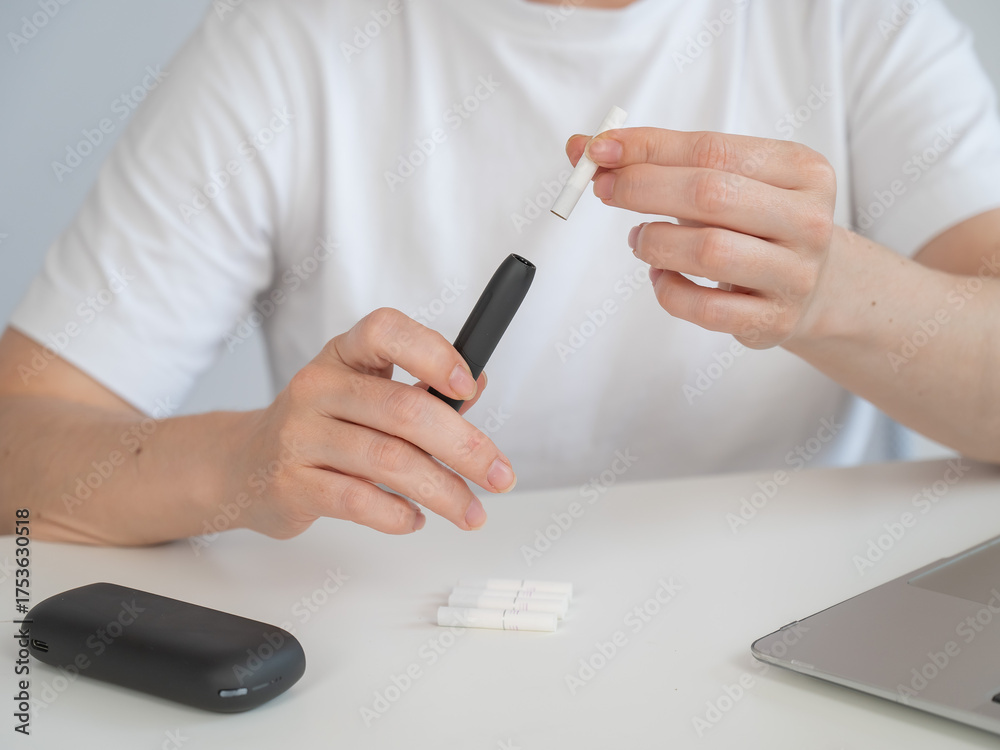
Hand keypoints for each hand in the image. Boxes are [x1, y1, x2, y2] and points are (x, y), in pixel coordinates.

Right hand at [229, 308, 516, 537]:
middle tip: (500, 475)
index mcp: (344, 355)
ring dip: (442, 491)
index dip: (433, 353)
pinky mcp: (291, 483)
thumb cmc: (322, 426)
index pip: (386, 332)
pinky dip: (397, 514)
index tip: (470, 385)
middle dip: (464, 447)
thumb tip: (479, 384)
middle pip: (404, 410)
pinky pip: (357, 500)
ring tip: (471, 512)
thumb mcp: (366, 395)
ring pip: (388, 461)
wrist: (243, 465)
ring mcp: (300, 435)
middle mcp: (318, 387)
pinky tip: (415, 519)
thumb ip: (421, 390)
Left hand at [566, 129, 837, 348]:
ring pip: (708, 251)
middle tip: (605, 190)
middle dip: (643, 188)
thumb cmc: (756, 223)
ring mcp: (793, 274)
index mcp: (800, 170)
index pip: (712, 149)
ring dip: (654, 242)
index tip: (599, 148)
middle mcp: (806, 220)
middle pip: (710, 194)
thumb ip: (664, 160)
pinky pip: (704, 308)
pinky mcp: (772, 320)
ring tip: (640, 239)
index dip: (648, 148)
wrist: (818, 286)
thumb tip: (586, 147)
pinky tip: (661, 276)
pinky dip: (668, 289)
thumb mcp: (729, 180)